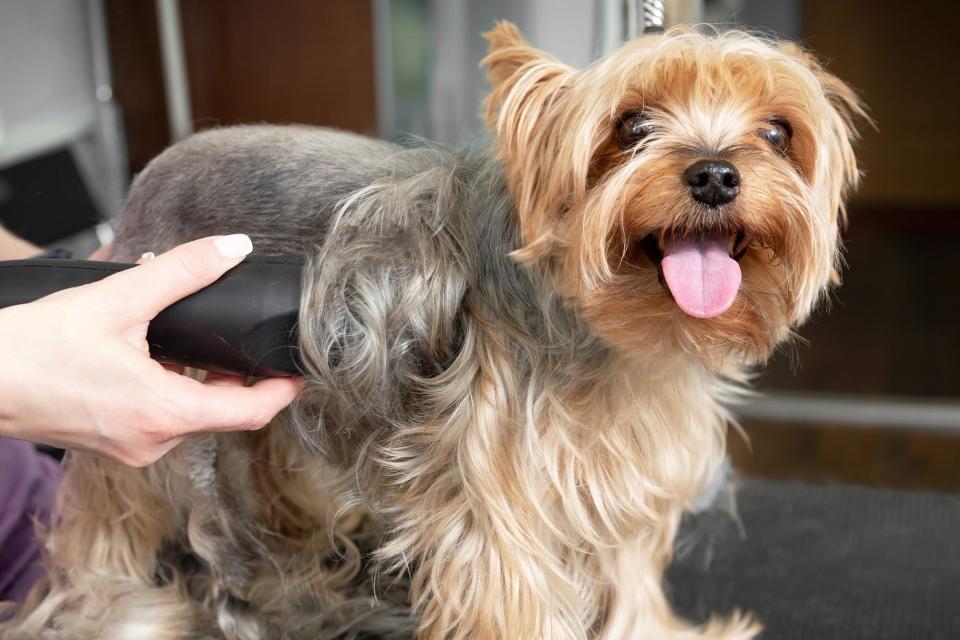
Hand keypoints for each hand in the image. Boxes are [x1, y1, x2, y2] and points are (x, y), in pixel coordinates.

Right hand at [0, 235, 302, 465]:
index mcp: (166, 414)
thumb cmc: (33, 348)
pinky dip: (166, 384)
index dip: (282, 390)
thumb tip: (232, 248)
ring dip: (195, 374)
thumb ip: (183, 271)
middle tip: (233, 334)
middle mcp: (153, 440)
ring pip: (188, 411)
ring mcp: (131, 446)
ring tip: (181, 331)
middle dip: (232, 371)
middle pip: (221, 410)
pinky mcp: (111, 441)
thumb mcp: (117, 300)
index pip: (252, 413)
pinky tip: (147, 349)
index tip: (299, 370)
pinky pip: (158, 415)